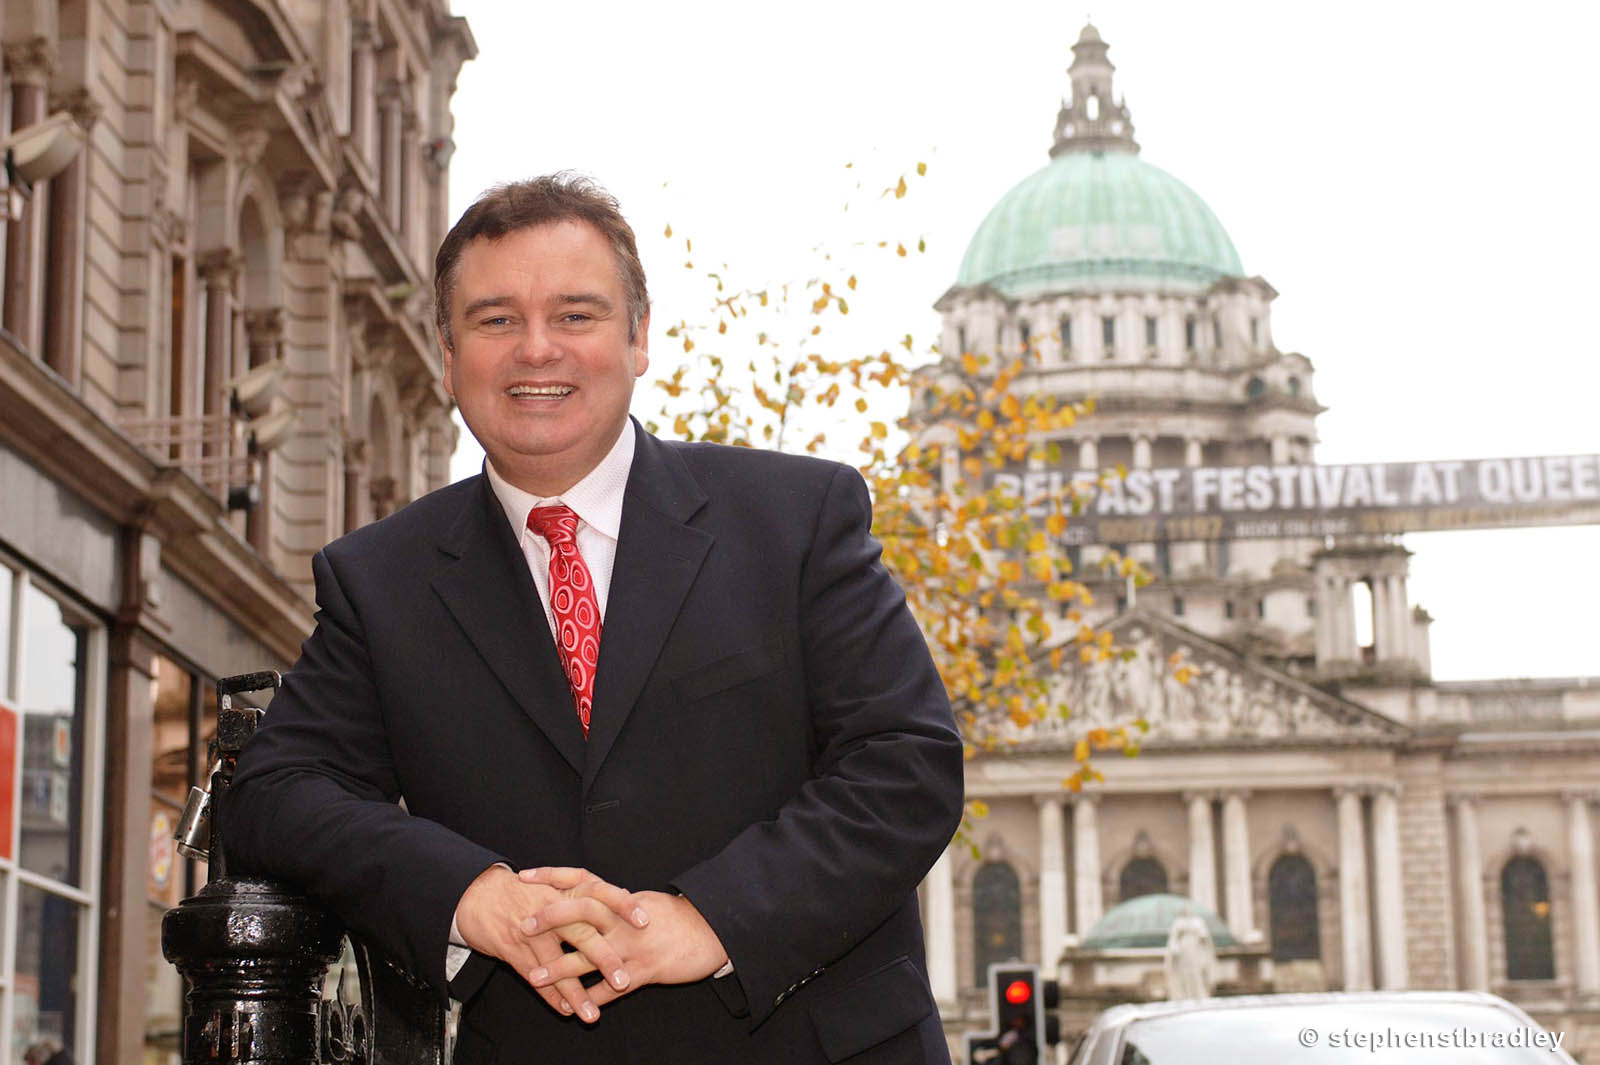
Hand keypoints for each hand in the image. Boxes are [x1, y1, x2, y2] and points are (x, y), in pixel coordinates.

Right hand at [454, 865, 647, 1021]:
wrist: (478, 894)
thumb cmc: (523, 891)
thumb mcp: (554, 885)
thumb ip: (584, 896)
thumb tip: (622, 901)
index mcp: (564, 890)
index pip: (600, 893)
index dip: (622, 906)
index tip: (645, 921)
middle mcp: (551, 910)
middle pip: (582, 934)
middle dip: (604, 959)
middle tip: (624, 980)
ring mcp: (532, 932)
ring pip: (558, 965)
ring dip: (576, 992)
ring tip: (592, 1015)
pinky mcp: (513, 950)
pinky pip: (535, 978)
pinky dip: (550, 996)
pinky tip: (565, 1011)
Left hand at [519, 868, 727, 1008]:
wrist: (713, 931)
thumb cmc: (679, 916)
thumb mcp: (646, 901)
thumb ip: (618, 903)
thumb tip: (596, 898)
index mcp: (622, 899)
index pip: (582, 879)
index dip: (553, 876)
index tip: (526, 876)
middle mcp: (624, 920)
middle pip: (582, 913)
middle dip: (551, 919)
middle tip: (523, 924)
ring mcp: (633, 946)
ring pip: (590, 956)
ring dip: (560, 968)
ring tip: (535, 976)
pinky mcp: (645, 970)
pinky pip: (612, 988)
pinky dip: (592, 999)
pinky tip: (573, 1009)